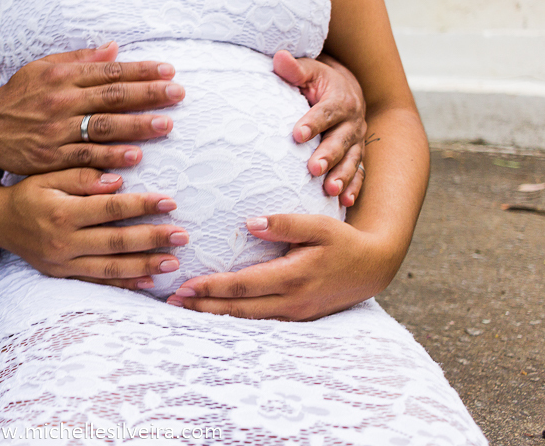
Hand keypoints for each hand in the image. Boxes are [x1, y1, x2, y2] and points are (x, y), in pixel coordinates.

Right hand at [0, 42, 184, 174]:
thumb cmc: (19, 95)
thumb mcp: (42, 68)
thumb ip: (79, 60)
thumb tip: (114, 48)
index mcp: (62, 76)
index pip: (108, 71)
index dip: (140, 71)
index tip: (169, 71)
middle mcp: (61, 101)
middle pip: (111, 97)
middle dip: (147, 95)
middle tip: (178, 94)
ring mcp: (56, 130)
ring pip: (103, 127)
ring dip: (136, 126)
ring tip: (166, 125)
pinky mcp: (51, 157)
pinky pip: (86, 156)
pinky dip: (111, 157)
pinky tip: (134, 157)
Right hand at [0, 168, 188, 289]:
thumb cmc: (29, 192)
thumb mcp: (49, 174)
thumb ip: (83, 176)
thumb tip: (118, 181)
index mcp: (62, 212)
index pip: (110, 209)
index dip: (142, 206)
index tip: (170, 202)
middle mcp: (63, 242)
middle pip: (115, 243)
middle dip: (152, 239)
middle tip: (182, 235)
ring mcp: (63, 263)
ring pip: (110, 269)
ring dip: (145, 266)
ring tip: (174, 262)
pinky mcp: (62, 276)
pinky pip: (98, 283)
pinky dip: (126, 284)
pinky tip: (150, 282)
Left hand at [166, 214, 400, 319]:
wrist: (374, 268)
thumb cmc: (343, 241)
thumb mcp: (318, 225)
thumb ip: (285, 223)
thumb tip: (250, 223)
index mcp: (293, 277)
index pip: (243, 285)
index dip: (212, 287)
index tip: (185, 285)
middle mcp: (292, 301)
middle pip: (239, 309)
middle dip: (203, 306)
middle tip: (173, 302)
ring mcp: (295, 314)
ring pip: (247, 320)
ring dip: (215, 315)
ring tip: (185, 309)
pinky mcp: (297, 318)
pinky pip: (259, 323)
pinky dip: (234, 319)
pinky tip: (216, 313)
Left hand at [273, 50, 365, 205]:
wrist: (345, 89)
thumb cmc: (318, 81)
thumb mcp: (308, 71)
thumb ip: (294, 69)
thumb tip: (279, 57)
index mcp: (341, 100)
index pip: (326, 112)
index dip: (313, 123)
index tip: (296, 135)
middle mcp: (353, 122)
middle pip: (341, 140)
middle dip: (329, 155)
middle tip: (313, 168)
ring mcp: (357, 141)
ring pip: (352, 160)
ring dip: (342, 176)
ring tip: (330, 190)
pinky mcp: (356, 156)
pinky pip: (359, 174)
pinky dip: (354, 188)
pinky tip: (345, 203)